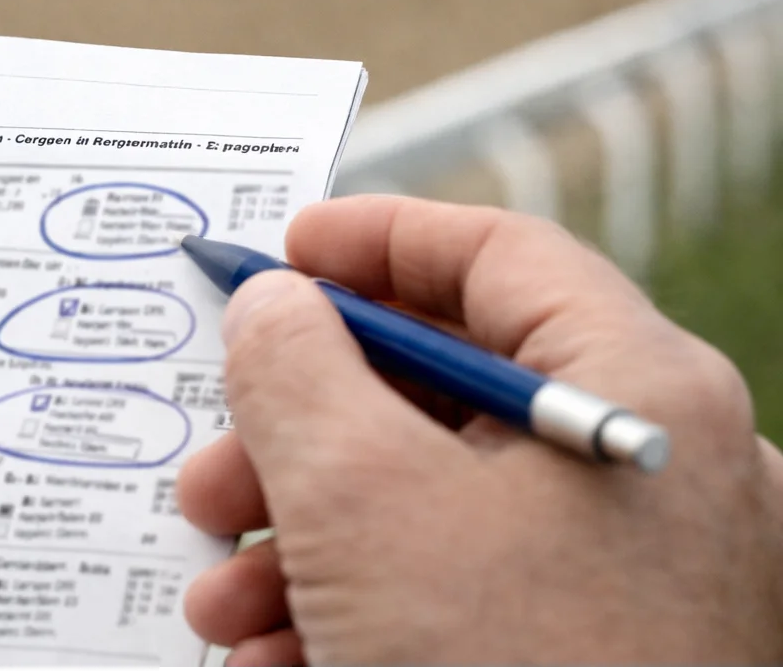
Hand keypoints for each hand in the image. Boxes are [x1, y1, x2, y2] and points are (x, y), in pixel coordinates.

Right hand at [178, 195, 782, 664]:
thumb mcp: (359, 498)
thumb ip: (296, 367)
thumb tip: (275, 306)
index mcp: (637, 391)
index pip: (498, 256)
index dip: (377, 239)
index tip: (283, 251)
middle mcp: (650, 469)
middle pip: (447, 392)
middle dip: (303, 431)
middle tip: (217, 462)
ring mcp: (629, 573)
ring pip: (435, 502)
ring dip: (306, 538)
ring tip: (225, 593)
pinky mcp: (592, 650)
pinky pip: (459, 589)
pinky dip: (359, 607)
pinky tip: (279, 660)